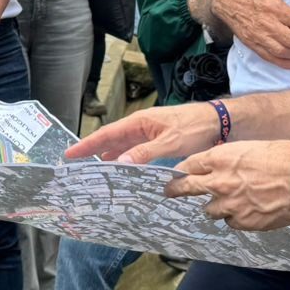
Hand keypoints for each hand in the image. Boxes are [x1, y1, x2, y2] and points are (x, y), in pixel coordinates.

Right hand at [67, 101, 220, 163]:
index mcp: (140, 122)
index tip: (71, 153)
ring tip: (94, 168)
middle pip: (111, 139)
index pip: (107, 134)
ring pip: (123, 145)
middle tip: (75, 162)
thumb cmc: (195, 128)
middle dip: (93, 149)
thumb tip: (119, 162)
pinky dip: (125, 158)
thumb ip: (145, 153)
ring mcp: (149, 132)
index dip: (88, 144)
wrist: (218, 122)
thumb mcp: (170, 142)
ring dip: (109, 155)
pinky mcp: (159, 139)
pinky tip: (122, 167)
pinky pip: (135, 150)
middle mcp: (141, 126)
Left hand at [164, 140, 289, 230]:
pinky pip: (231, 222)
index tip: (177, 174)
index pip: (189, 165)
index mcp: (220, 158)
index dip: (182, 170)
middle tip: (170, 192)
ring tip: (231, 202)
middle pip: (186, 188)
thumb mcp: (251, 148)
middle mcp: (219, 182)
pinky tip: (250, 210)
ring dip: (216, 206)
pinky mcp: (244, 222)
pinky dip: (236, 217)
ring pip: (210, 210)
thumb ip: (230, 159)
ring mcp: (230, 204)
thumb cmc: (284, 157)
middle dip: (175, 190)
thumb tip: (220, 167)